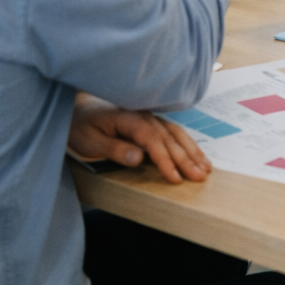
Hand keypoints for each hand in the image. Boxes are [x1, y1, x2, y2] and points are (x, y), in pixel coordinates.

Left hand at [69, 94, 212, 183]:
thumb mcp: (89, 140)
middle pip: (170, 138)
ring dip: (192, 151)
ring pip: (176, 134)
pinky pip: (174, 132)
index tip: (175, 177)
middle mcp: (145, 115)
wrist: (79, 107)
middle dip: (186, 158)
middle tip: (200, 176)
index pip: (153, 140)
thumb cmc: (82, 124)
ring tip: (205, 168)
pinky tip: (196, 155)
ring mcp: (151, 117)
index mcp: (130, 118)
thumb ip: (114, 149)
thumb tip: (138, 158)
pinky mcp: (152, 121)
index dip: (165, 159)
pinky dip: (187, 144)